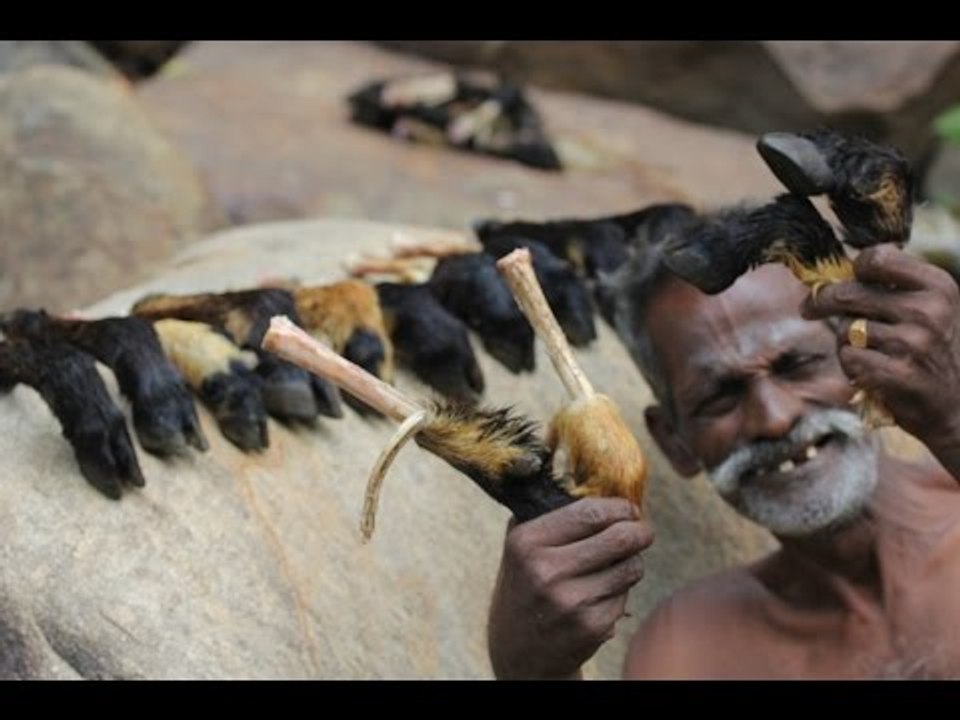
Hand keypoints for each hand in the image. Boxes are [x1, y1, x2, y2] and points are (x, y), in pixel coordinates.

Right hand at [487, 497, 653, 678]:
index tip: (630, 509)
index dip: (620, 507)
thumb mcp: (520, 547)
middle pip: (620, 538)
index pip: (590, 512)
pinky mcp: (591, 627)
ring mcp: (570, 602)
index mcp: (526, 542)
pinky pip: (626, 595)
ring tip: (618, 564)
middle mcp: (546, 571)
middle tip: (643, 531)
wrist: (518, 652)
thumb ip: (548, 514)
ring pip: (631, 567)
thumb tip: (601, 483)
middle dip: (640, 531)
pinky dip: (621, 591)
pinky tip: (601, 596)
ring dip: (632, 562)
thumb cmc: (526, 586)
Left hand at [802, 245, 959, 454]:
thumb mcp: (929, 308)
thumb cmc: (931, 351)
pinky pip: (848, 357)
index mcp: (937, 286)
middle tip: (808, 308)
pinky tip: (872, 372)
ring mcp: (914, 343)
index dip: (853, 268)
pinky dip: (851, 365)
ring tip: (870, 353)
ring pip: (845, 329)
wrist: (955, 405)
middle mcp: (928, 310)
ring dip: (845, 342)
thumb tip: (832, 273)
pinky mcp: (899, 373)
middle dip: (821, 301)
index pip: (877, 258)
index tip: (843, 277)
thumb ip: (891, 287)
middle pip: (848, 293)